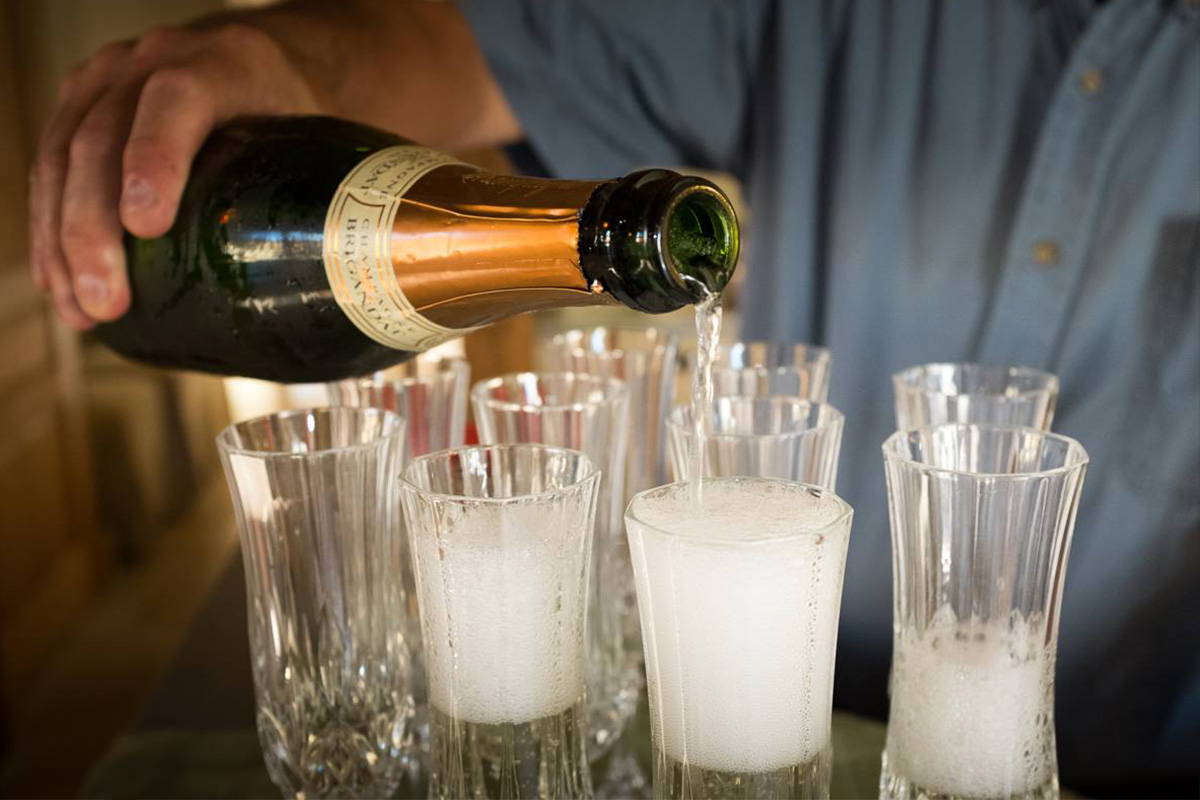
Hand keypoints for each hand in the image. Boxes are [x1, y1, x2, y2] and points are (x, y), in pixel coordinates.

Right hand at [29, 22, 320, 326]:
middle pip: (102, 137)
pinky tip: (59, 283)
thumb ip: (330, 187)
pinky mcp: (82, 107)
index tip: (146, 225)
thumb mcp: (319, 133)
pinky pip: (51, 167)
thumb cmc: (299, 111)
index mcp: (222, 62)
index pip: (177, 100)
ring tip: (81, 309)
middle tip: (108, 300)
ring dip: (62, 242)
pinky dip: (51, 230)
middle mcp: (153, 61)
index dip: (154, 158)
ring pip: (63, 156)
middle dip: (93, 229)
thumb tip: (356, 286)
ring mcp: (109, 81)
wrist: (271, 62)